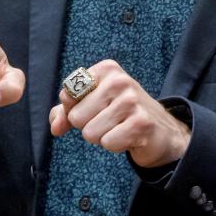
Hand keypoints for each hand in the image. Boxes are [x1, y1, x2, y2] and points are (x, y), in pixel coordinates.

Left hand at [48, 59, 190, 167]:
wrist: (160, 130)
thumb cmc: (120, 114)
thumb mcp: (92, 104)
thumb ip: (65, 111)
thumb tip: (56, 126)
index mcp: (106, 69)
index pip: (67, 94)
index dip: (74, 109)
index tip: (94, 108)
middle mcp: (119, 80)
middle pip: (76, 116)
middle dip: (88, 125)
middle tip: (109, 120)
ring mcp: (131, 101)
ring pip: (90, 133)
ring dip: (102, 137)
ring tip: (119, 128)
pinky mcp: (140, 123)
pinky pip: (107, 142)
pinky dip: (114, 145)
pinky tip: (128, 136)